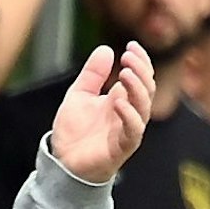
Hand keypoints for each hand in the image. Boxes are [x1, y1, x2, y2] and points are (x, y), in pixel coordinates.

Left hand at [49, 43, 153, 183]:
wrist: (63, 163)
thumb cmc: (74, 132)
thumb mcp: (78, 96)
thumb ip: (92, 75)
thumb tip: (106, 49)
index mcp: (121, 99)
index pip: (141, 77)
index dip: (140, 61)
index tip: (131, 45)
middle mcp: (129, 113)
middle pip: (146, 89)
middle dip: (141, 70)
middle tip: (129, 55)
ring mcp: (127, 130)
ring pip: (144, 107)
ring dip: (137, 89)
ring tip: (126, 73)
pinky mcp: (122, 147)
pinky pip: (133, 130)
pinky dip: (129, 115)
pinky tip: (119, 102)